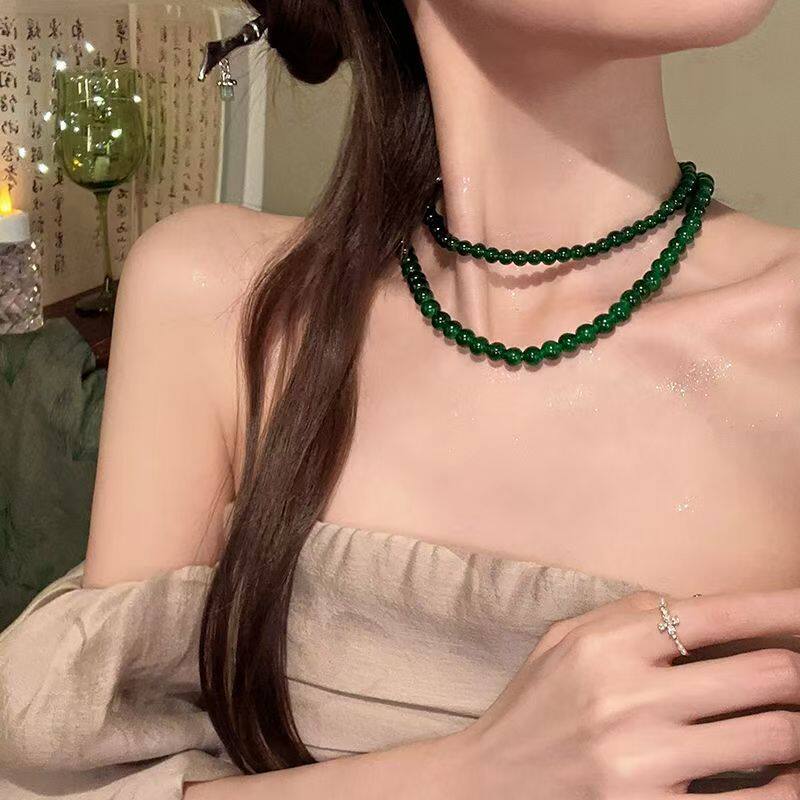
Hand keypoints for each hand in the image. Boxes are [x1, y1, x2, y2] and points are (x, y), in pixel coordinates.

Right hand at [450, 588, 799, 798]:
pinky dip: (786, 786)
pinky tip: (785, 775)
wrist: (488, 783)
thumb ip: (626, 613)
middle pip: (765, 673)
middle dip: (798, 672)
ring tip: (793, 724)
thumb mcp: (564, 640)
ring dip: (798, 728)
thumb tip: (700, 604)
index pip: (718, 614)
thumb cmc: (533, 707)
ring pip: (774, 734)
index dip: (783, 608)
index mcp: (607, 645)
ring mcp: (643, 761)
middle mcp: (628, 697)